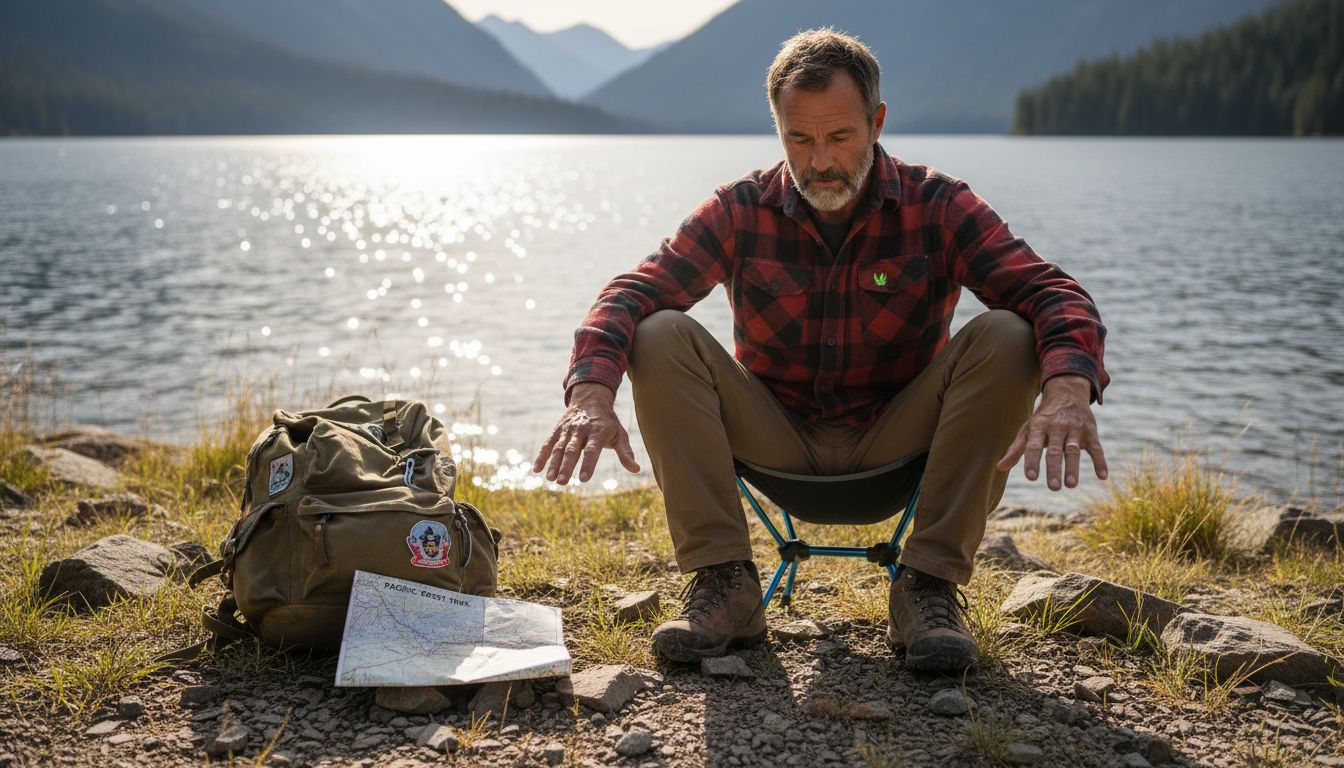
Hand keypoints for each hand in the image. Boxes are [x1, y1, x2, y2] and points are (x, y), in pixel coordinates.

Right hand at [532, 382, 640, 483]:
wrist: (590, 398)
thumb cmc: (608, 422)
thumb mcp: (620, 434)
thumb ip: (625, 452)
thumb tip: (635, 469)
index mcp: (598, 431)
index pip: (592, 450)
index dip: (588, 464)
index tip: (583, 479)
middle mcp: (581, 429)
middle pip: (573, 450)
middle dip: (566, 466)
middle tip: (562, 482)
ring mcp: (568, 429)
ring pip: (559, 448)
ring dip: (553, 463)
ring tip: (550, 479)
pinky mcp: (558, 430)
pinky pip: (548, 443)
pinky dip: (542, 456)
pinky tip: (536, 469)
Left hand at [995, 374, 1107, 490]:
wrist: (1067, 394)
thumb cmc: (1043, 418)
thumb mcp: (1028, 429)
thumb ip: (1016, 449)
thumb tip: (999, 468)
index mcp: (1038, 426)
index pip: (1033, 445)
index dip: (1032, 461)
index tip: (1031, 477)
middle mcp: (1057, 427)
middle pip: (1054, 450)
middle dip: (1054, 468)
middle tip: (1053, 487)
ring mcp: (1075, 429)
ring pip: (1073, 450)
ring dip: (1073, 468)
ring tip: (1070, 485)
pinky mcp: (1090, 432)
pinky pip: (1097, 448)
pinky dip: (1100, 462)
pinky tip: (1102, 477)